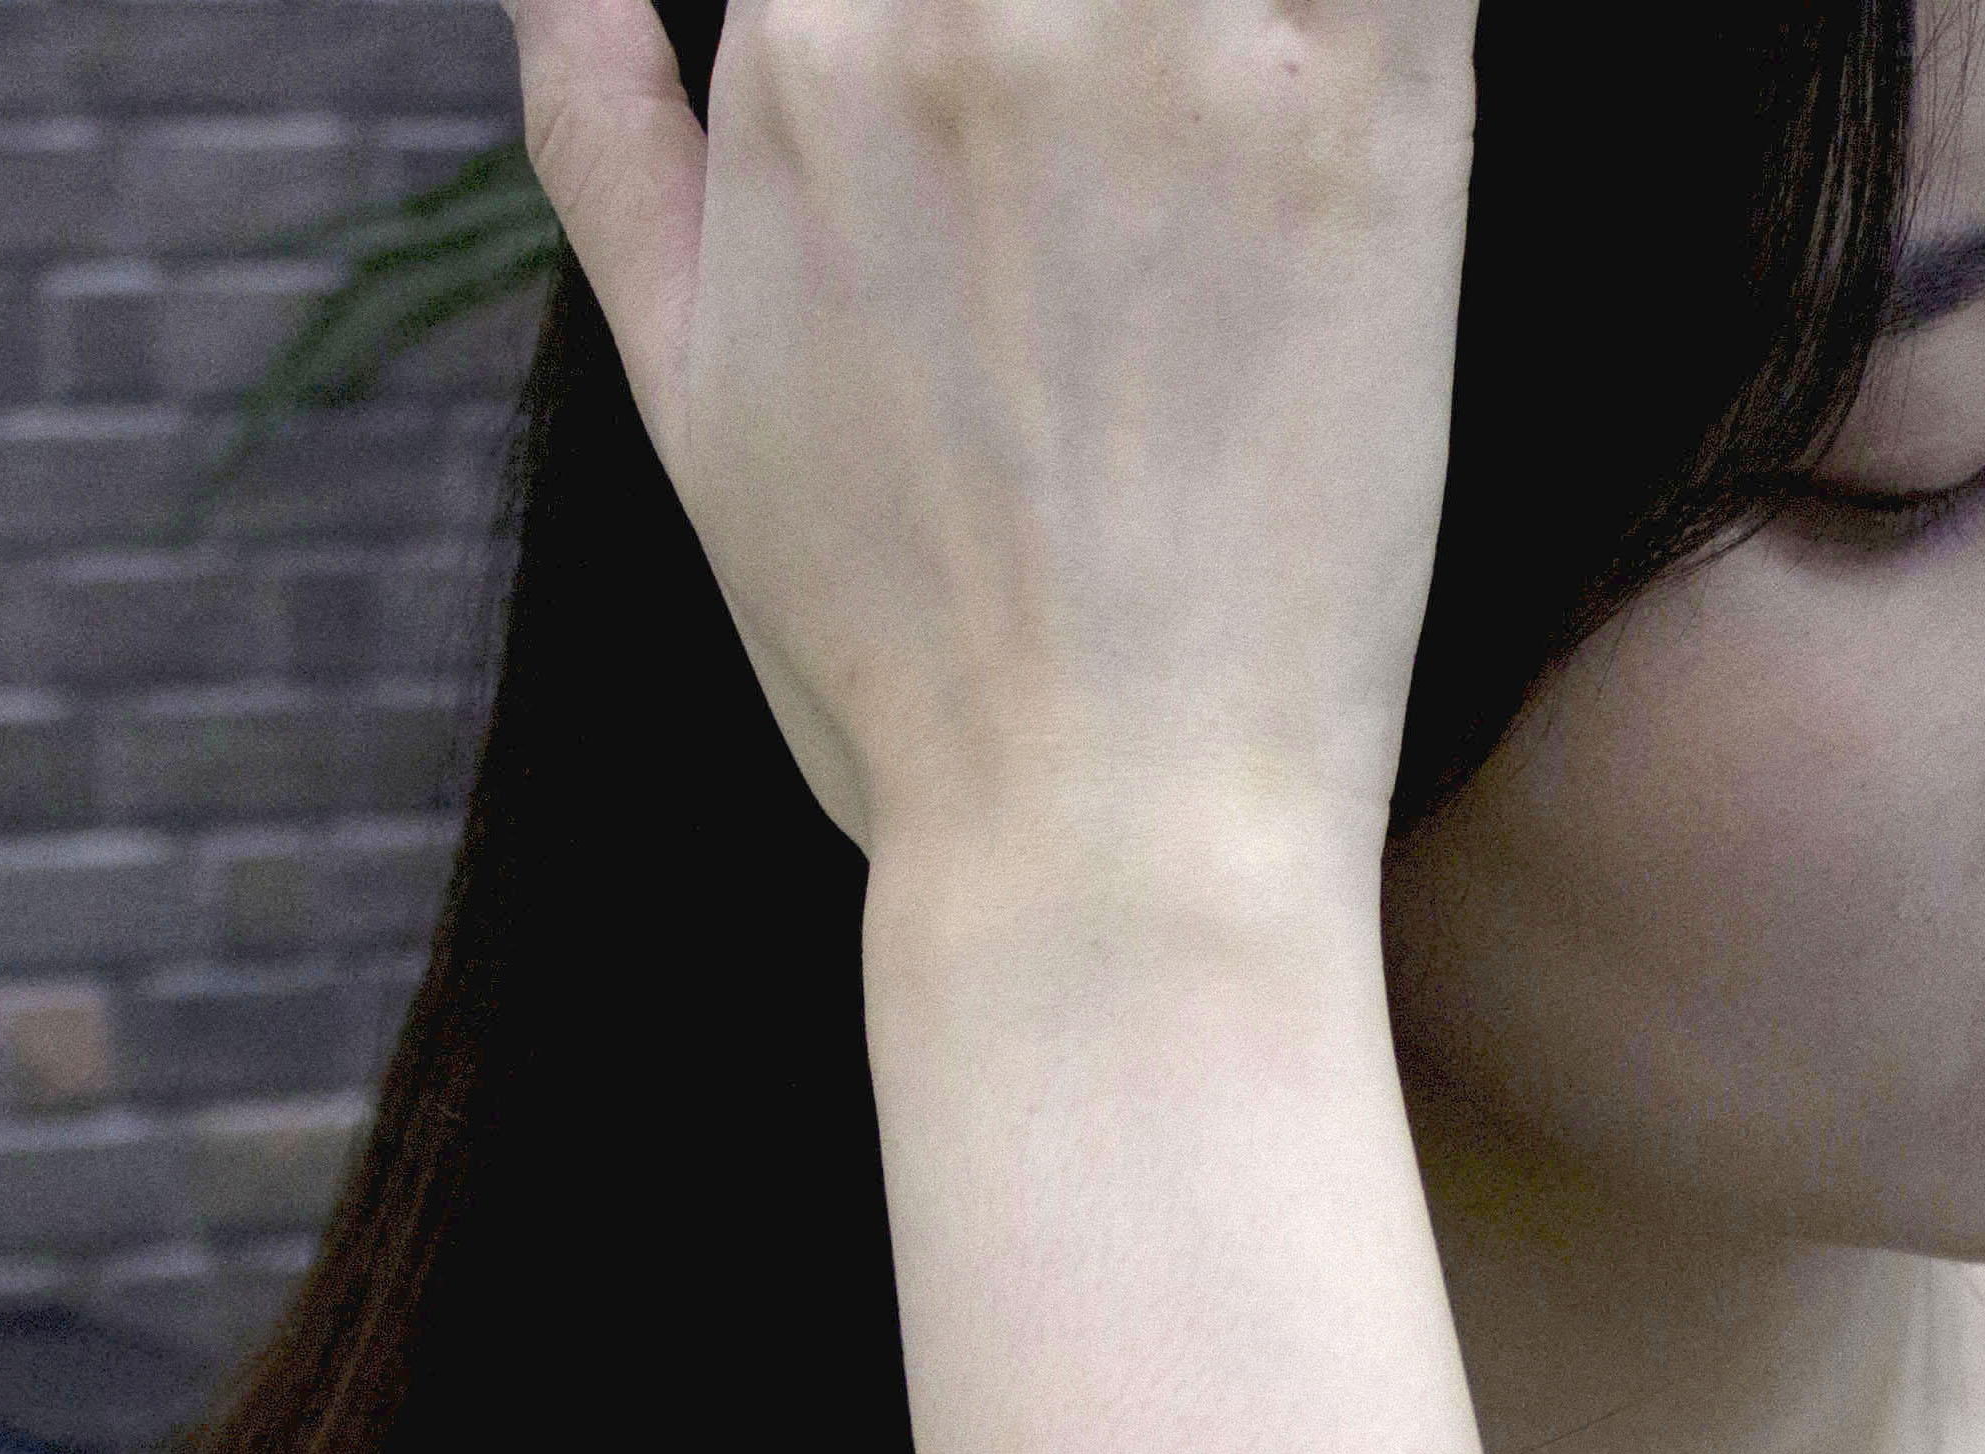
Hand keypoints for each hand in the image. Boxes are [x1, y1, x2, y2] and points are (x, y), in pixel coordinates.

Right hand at [505, 0, 1481, 880]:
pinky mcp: (1379, 127)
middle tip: (1120, 84)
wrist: (1109, 838)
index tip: (971, 29)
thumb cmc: (892, 653)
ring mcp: (1187, 51)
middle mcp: (978, 6)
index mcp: (805, 46)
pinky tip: (1336, 37)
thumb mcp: (683, 397)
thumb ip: (605, 140)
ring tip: (1208, 69)